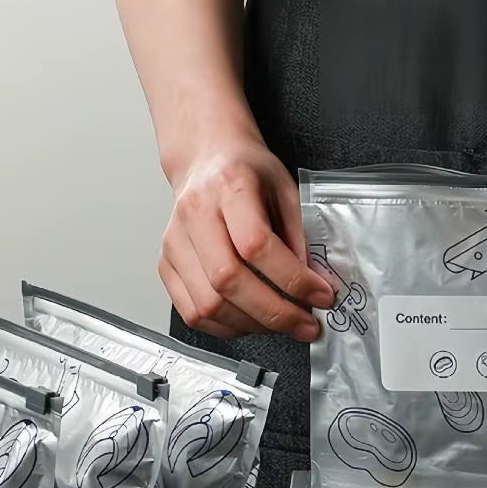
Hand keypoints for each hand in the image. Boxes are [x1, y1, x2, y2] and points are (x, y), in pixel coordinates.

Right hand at [159, 138, 334, 340]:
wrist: (206, 160)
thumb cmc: (247, 173)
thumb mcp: (286, 190)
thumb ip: (301, 236)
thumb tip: (314, 286)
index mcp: (229, 187)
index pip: (256, 245)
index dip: (293, 279)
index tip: (321, 295)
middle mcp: (194, 214)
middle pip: (228, 281)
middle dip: (275, 313)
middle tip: (306, 324)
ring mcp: (174, 242)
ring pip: (208, 304)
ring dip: (252, 325)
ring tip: (281, 323)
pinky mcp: (166, 265)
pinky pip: (192, 313)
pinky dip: (226, 327)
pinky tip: (251, 321)